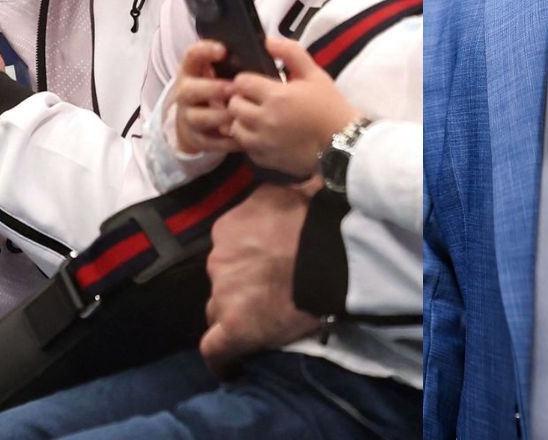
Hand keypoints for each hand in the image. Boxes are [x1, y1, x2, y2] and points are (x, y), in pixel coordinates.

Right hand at [170, 42, 237, 155]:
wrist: (193, 122)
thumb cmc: (213, 91)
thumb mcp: (215, 72)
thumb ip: (230, 61)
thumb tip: (264, 47)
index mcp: (190, 71)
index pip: (192, 55)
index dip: (205, 51)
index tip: (223, 50)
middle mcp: (185, 93)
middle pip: (191, 90)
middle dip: (214, 89)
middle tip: (234, 88)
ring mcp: (189, 117)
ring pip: (200, 117)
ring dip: (221, 116)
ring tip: (240, 114)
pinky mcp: (197, 138)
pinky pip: (212, 141)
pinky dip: (228, 140)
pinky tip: (244, 135)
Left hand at [200, 182, 319, 375]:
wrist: (332, 253)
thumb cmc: (319, 221)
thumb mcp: (295, 191)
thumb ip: (283, 194)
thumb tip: (300, 180)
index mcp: (227, 228)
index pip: (227, 253)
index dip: (244, 265)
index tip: (263, 271)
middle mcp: (217, 260)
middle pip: (221, 281)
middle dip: (239, 289)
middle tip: (267, 296)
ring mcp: (223, 295)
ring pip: (218, 311)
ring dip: (236, 316)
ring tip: (260, 326)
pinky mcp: (234, 328)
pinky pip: (215, 350)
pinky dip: (222, 360)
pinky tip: (230, 367)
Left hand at [228, 39, 357, 178]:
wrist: (344, 144)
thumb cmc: (331, 107)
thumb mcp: (315, 74)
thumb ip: (291, 53)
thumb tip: (268, 40)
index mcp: (276, 96)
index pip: (241, 82)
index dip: (246, 80)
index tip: (255, 83)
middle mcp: (264, 120)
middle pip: (234, 105)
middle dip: (241, 99)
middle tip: (254, 100)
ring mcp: (264, 142)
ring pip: (235, 128)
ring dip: (242, 121)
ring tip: (256, 118)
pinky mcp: (266, 159)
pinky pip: (246, 148)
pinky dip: (251, 141)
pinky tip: (264, 135)